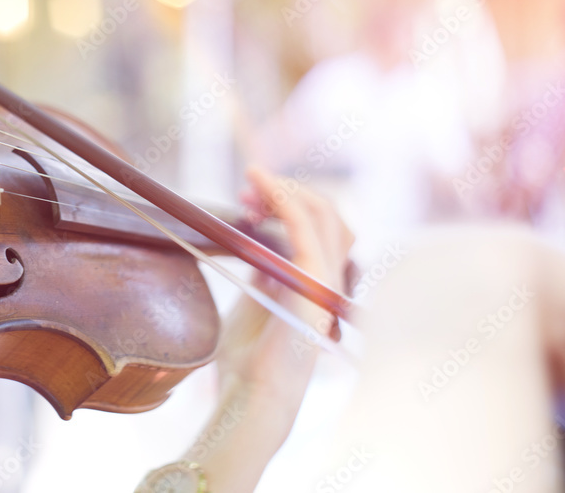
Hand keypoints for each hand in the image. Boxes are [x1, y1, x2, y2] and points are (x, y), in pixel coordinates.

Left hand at [184, 166, 352, 491]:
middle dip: (285, 191)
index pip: (319, 227)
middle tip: (246, 186)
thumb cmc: (247, 360)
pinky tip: (262, 184)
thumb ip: (264, 272)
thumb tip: (258, 240)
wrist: (249, 394)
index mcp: (317, 284)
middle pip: (325, 214)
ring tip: (252, 182)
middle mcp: (329, 280)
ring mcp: (324, 282)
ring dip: (285, 190)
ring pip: (322, 213)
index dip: (286, 201)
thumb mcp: (254, 302)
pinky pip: (304, 228)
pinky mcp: (312, 284)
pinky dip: (284, 199)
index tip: (248, 197)